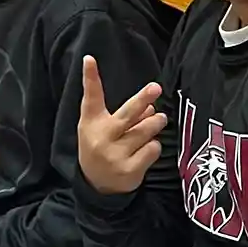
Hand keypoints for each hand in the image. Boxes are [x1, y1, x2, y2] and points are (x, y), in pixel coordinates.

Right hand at [78, 55, 165, 194]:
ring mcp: (115, 155)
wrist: (98, 186)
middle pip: (126, 114)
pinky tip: (145, 151)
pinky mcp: (129, 170)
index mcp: (91, 123)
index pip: (91, 97)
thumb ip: (124, 116)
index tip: (89, 59)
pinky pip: (153, 149)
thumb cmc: (102, 148)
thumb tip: (152, 105)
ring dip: (156, 124)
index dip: (90, 78)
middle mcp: (101, 138)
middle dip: (142, 100)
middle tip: (156, 88)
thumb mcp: (103, 130)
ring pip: (146, 131)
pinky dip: (154, 147)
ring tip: (158, 121)